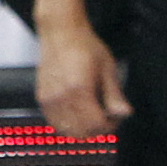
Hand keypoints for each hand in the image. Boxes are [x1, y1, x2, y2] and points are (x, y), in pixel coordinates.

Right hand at [36, 19, 130, 138]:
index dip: (111, 125)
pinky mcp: (42, 98)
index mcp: (78, 90)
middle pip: (81, 132)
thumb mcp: (107, 68)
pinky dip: (69, 124)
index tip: (118, 117)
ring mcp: (48, 99)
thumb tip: (124, 113)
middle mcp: (60, 98)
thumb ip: (114, 95)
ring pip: (66, 130)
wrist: (60, 33)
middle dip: (98, 130)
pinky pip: (55, 122)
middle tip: (108, 117)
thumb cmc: (84, 46)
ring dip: (83, 129)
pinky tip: (80, 114)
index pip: (95, 124)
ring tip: (94, 115)